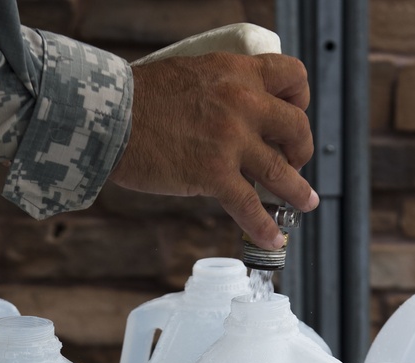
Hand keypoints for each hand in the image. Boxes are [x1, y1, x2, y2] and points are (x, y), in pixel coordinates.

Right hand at [109, 52, 318, 248]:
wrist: (108, 116)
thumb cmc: (135, 97)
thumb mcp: (188, 74)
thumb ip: (215, 89)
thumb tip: (221, 114)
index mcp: (236, 72)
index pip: (291, 76)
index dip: (300, 97)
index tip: (294, 111)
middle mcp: (243, 103)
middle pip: (295, 126)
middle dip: (300, 147)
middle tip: (293, 160)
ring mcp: (231, 141)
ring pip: (281, 170)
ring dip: (298, 190)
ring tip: (306, 202)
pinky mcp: (213, 174)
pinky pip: (249, 206)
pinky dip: (264, 226)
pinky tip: (273, 239)